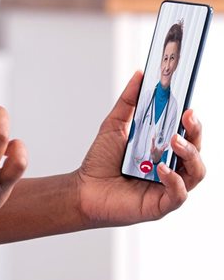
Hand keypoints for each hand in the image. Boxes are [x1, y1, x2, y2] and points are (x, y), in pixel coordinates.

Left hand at [76, 71, 205, 226]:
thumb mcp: (114, 126)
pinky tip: (162, 169)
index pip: (188, 134)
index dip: (192, 122)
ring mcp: (168, 187)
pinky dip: (174, 180)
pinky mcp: (161, 205)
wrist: (82, 190)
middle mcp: (171, 168)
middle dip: (195, 133)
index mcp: (163, 150)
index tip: (188, 108)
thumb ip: (129, 102)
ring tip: (173, 142)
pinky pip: (178, 194)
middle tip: (186, 119)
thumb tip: (140, 75)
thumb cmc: (100, 163)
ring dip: (189, 154)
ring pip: (196, 172)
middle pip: (197, 151)